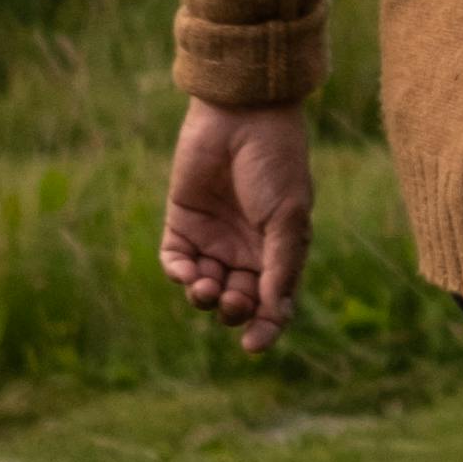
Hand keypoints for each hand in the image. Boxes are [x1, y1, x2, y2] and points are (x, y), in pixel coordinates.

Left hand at [163, 97, 314, 355]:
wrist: (242, 115)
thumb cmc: (275, 164)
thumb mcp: (287, 218)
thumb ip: (280, 267)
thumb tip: (273, 313)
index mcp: (279, 250)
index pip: (273, 303)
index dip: (266, 328)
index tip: (253, 346)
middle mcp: (246, 249)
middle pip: (237, 300)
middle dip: (233, 310)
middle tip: (230, 301)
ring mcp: (214, 236)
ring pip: (204, 286)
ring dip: (202, 296)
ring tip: (204, 288)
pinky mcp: (183, 221)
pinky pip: (175, 261)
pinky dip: (177, 273)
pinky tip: (185, 273)